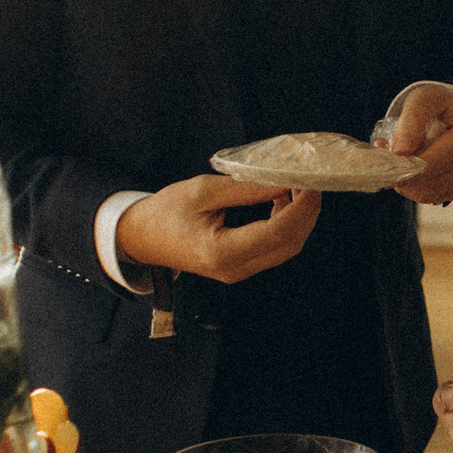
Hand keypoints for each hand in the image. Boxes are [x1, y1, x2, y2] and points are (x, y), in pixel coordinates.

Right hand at [116, 173, 320, 283]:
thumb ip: (246, 188)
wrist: (141, 237)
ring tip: (298, 188)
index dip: (301, 207)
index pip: (276, 232)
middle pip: (288, 244)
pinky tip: (281, 201)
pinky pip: (274, 249)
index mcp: (221, 252)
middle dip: (306, 213)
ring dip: (298, 219)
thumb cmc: (165, 211)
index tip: (311, 183)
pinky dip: (285, 225)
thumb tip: (283, 180)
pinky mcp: (239, 266)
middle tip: (311, 182)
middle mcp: (234, 268)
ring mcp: (238, 271)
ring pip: (285, 248)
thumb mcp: (203, 191)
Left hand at [381, 83, 452, 205]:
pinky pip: (431, 197)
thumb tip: (401, 153)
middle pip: (434, 181)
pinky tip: (409, 169)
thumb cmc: (439, 104)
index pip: (439, 160)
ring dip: (407, 183)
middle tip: (387, 162)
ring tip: (399, 161)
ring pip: (430, 194)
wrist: (452, 114)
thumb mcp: (424, 99)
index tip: (388, 163)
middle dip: (406, 175)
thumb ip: (411, 122)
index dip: (410, 166)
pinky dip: (414, 187)